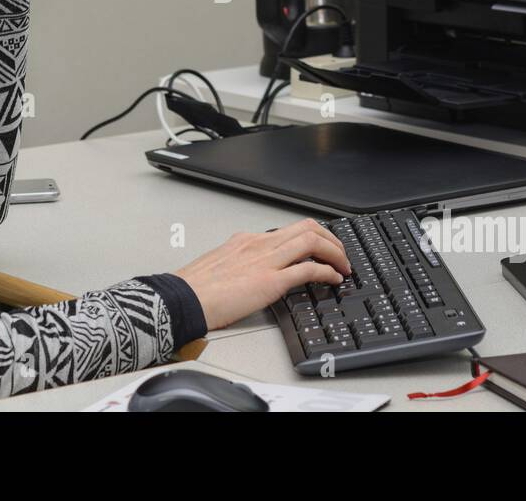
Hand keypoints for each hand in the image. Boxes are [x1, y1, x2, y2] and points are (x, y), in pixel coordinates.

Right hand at [174, 219, 351, 330]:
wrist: (181, 298)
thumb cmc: (193, 288)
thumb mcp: (219, 264)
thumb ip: (239, 263)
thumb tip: (250, 272)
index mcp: (246, 240)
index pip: (288, 230)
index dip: (312, 236)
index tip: (321, 247)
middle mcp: (259, 244)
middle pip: (307, 228)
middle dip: (330, 239)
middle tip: (340, 253)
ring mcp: (266, 260)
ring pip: (312, 241)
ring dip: (335, 252)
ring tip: (343, 265)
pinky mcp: (270, 281)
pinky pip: (309, 269)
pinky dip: (327, 271)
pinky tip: (334, 279)